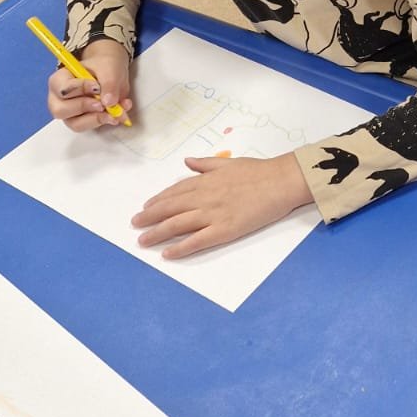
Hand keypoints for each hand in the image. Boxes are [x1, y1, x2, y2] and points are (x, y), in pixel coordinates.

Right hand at [46, 38, 131, 131]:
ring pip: (76, 124)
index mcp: (59, 80)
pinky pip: (90, 127)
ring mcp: (69, 113)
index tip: (97, 86)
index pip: (63, 89)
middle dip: (84, 107)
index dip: (80, 89)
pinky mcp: (82, 121)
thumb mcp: (109, 68)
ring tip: (114, 111)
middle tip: (102, 103)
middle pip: (61, 111)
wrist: (111, 72)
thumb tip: (109, 103)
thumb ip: (109, 83)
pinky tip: (117, 114)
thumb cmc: (103, 67)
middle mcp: (59, 99)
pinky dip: (105, 121)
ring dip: (97, 119)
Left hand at [132, 152, 310, 258]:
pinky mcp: (224, 230)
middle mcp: (204, 197)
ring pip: (177, 225)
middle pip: (170, 209)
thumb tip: (186, 161)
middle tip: (135, 224)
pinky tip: (167, 254)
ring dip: (157, 233)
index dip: (158, 200)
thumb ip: (205, 164)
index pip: (175, 191)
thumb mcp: (229, 162)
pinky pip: (197, 241)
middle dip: (149, 217)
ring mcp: (213, 214)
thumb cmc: (259, 171)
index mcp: (206, 180)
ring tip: (143, 241)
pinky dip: (180, 248)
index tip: (146, 206)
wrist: (281, 182)